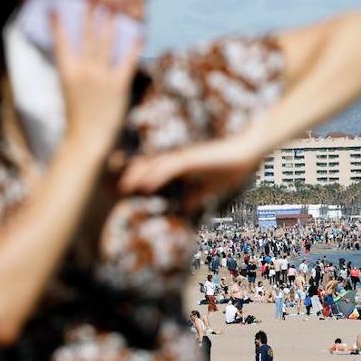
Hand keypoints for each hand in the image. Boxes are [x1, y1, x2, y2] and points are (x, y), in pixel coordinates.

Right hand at [52, 4, 142, 152]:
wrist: (88, 138)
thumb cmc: (78, 114)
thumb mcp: (69, 89)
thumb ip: (75, 70)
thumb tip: (79, 53)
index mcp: (67, 72)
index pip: (61, 42)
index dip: (59, 24)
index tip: (55, 8)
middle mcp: (83, 71)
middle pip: (88, 37)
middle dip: (91, 14)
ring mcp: (101, 77)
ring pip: (106, 43)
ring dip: (109, 22)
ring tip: (111, 5)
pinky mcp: (118, 85)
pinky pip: (128, 60)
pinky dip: (134, 46)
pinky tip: (140, 32)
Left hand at [118, 142, 261, 207]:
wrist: (247, 153)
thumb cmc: (231, 168)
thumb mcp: (210, 188)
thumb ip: (197, 196)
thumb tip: (185, 208)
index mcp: (181, 164)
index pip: (154, 168)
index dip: (137, 176)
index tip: (121, 189)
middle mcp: (179, 159)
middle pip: (148, 165)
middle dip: (130, 175)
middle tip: (113, 189)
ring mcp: (184, 157)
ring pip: (155, 165)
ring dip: (138, 176)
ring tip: (123, 188)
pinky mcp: (192, 159)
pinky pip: (170, 167)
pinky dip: (156, 176)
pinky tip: (146, 186)